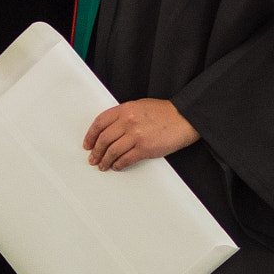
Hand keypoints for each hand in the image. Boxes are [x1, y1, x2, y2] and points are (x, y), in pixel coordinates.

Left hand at [84, 98, 198, 170]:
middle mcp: (128, 121)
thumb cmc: (166, 112)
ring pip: (112, 151)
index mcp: (126, 109)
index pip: (100, 122)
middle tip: (93, 158)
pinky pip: (125, 160)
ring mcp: (136, 135)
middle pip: (104, 139)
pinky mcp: (145, 149)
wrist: (185, 118)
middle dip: (96, 151)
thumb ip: (125, 115)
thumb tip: (111, 129)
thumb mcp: (141, 106)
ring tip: (103, 165)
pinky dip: (118, 165)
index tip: (88, 143)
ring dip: (105, 161)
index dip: (91, 135)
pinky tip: (117, 166)